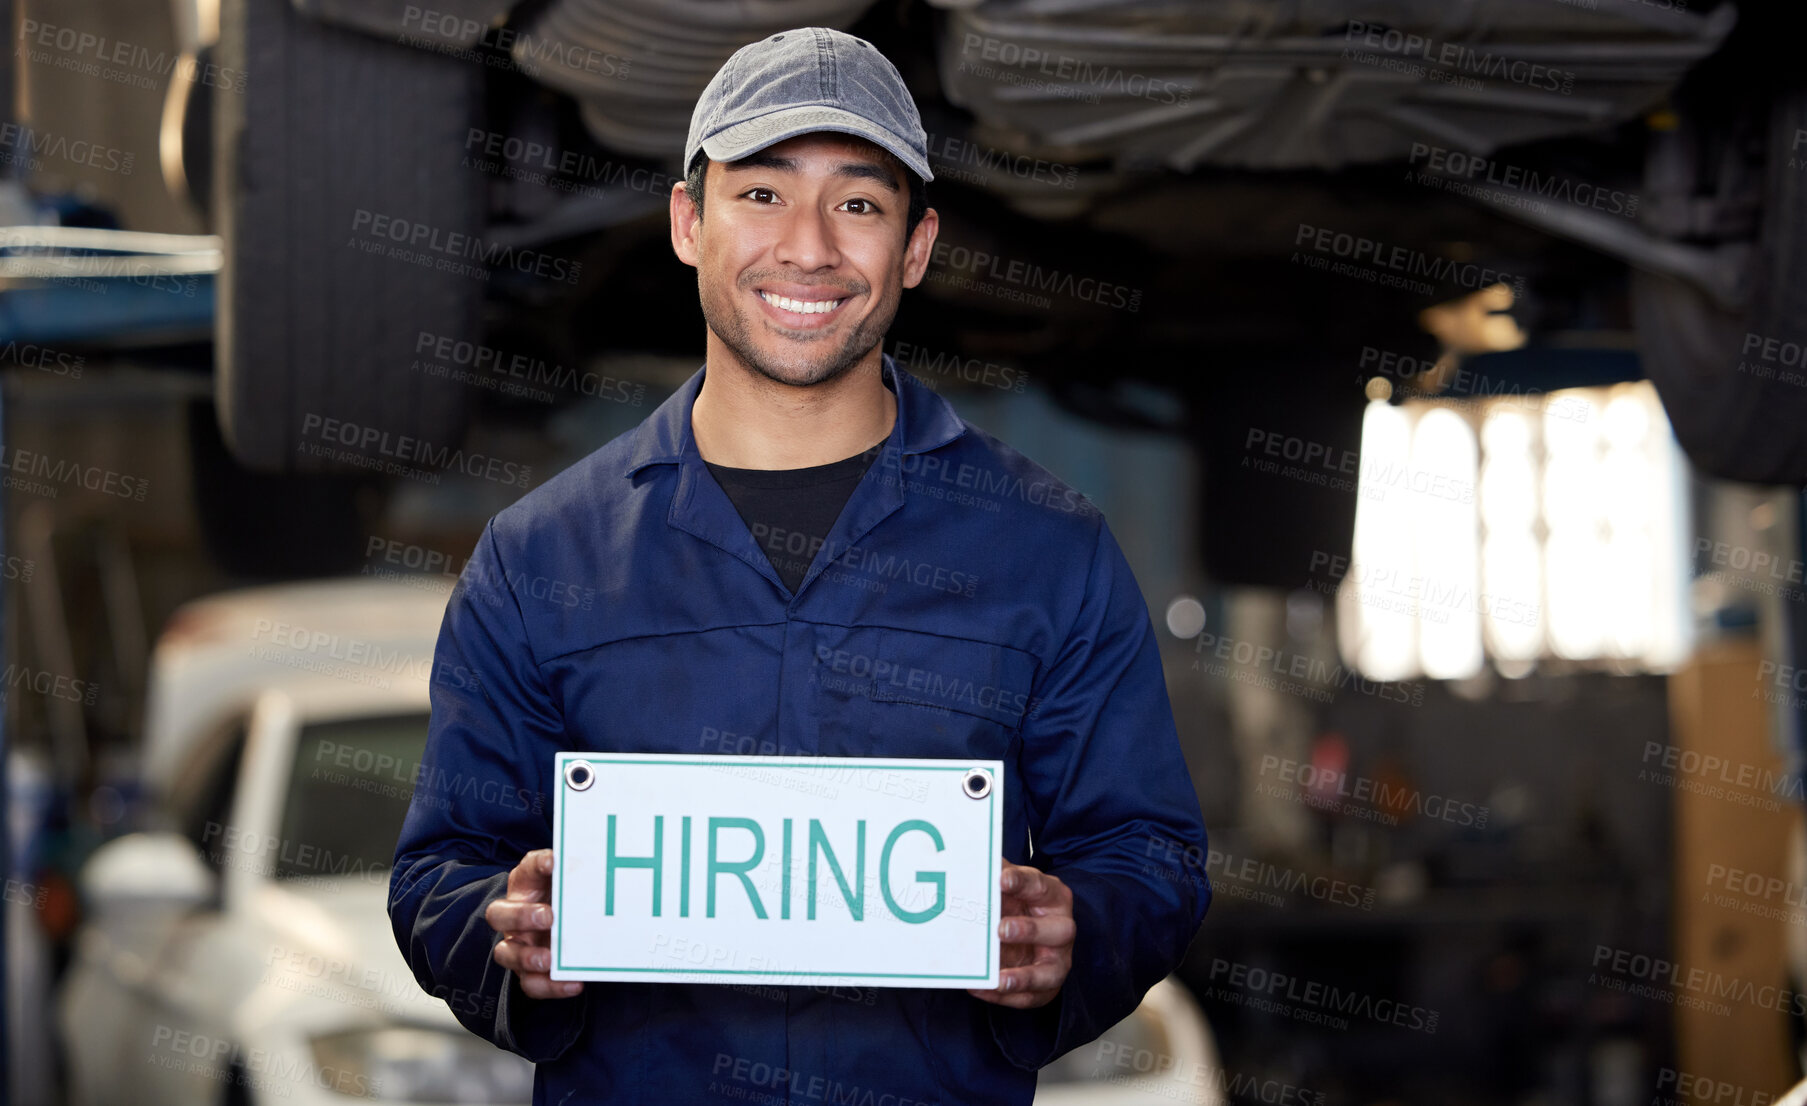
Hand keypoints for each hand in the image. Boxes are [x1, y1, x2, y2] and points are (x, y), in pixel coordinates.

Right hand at [485, 849, 582, 999]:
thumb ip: (578, 874)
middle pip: (499, 914)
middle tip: (548, 917)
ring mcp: (518, 946)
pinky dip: (551, 986)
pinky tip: (574, 983)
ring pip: (506, 954)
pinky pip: (531, 984)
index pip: (527, 870)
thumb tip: (590, 863)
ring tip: (548, 959)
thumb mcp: (571, 884)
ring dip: (526, 957)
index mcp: (526, 886)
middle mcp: (514, 916)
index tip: (553, 863)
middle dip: (521, 916)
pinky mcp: (529, 973)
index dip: (537, 865)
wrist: (573, 928)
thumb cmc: (568, 900)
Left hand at [967, 861, 1073, 1008]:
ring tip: (998, 978)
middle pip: (1059, 930)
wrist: (1029, 936)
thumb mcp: (1007, 886)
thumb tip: (968, 857)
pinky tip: (982, 989)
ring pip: (1050, 972)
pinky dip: (1006, 997)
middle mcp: (1061, 929)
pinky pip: (1030, 997)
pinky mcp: (1046, 987)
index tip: (1001, 880)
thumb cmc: (1017, 906)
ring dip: (1024, 977)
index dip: (1021, 883)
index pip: (1040, 886)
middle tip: (1000, 929)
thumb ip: (993, 874)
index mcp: (1052, 897)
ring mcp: (1057, 960)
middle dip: (1030, 930)